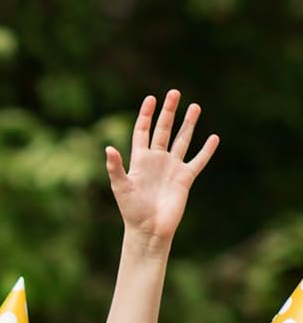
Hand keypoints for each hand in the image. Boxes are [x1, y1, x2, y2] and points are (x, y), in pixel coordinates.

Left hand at [106, 90, 217, 244]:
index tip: (151, 98)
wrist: (148, 229)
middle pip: (164, 130)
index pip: (142, 132)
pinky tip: (213, 137)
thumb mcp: (121, 187)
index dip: (146, 115)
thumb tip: (108, 148)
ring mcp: (172, 168)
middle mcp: (157, 160)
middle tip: (174, 93)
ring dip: (188, 124)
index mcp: (140, 160)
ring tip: (195, 106)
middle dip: (169, 112)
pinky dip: (206, 150)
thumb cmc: (131, 210)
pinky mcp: (185, 178)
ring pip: (182, 140)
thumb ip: (115, 167)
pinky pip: (198, 161)